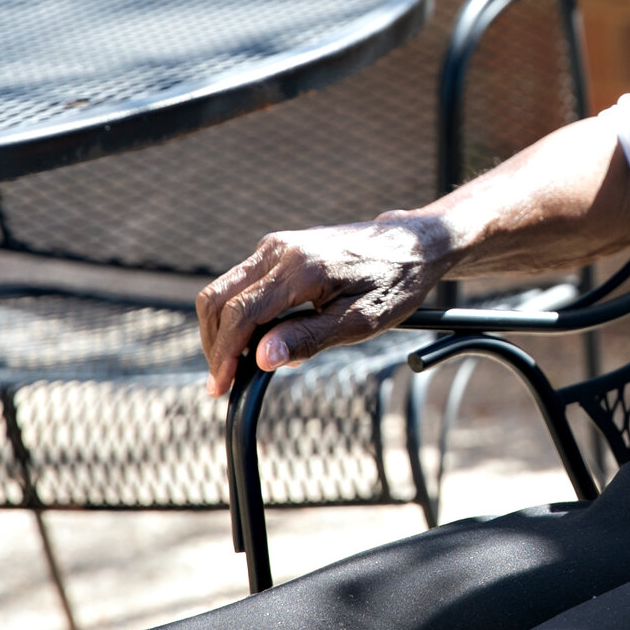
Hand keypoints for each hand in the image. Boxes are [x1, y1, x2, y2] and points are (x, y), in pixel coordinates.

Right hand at [195, 216, 450, 396]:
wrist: (414, 244)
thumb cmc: (394, 283)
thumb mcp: (360, 321)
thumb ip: (308, 338)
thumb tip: (261, 359)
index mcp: (300, 267)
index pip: (239, 312)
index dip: (223, 353)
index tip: (220, 386)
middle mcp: (279, 250)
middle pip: (216, 298)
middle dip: (214, 344)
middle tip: (223, 381)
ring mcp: (277, 246)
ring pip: (224, 289)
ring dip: (223, 329)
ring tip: (238, 366)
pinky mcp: (280, 248)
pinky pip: (243, 283)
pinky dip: (238, 314)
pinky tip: (258, 341)